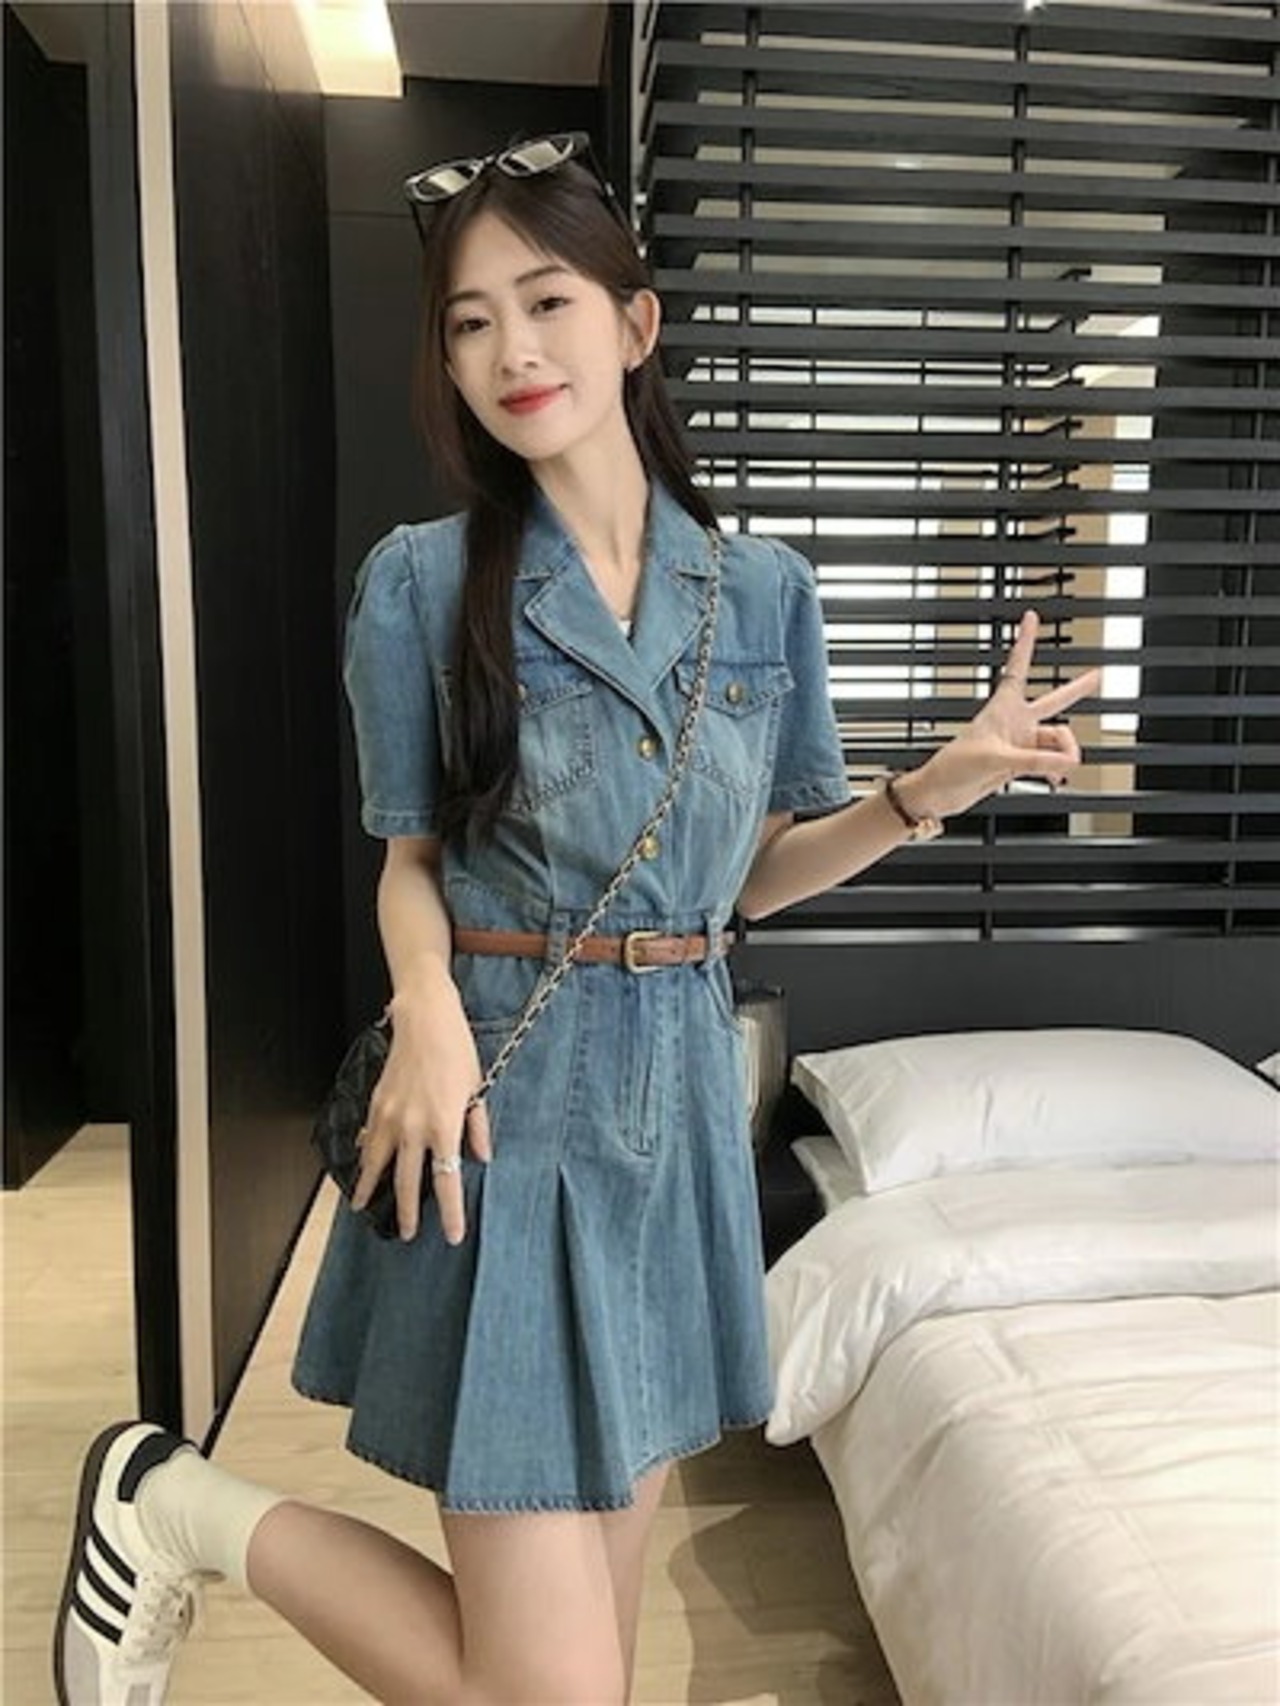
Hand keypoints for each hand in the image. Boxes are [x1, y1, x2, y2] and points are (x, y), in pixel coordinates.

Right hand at [350, 982, 491, 1244]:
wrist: (424, 1019)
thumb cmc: (455, 1050)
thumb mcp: (477, 1088)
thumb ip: (477, 1127)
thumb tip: (481, 1157)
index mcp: (443, 1125)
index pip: (447, 1180)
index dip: (450, 1212)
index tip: (452, 1234)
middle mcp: (413, 1127)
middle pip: (407, 1182)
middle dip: (408, 1212)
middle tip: (407, 1234)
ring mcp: (389, 1116)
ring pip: (376, 1165)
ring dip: (370, 1189)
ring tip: (363, 1207)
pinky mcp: (375, 1103)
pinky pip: (367, 1139)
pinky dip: (362, 1156)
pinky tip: (361, 1167)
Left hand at [900, 611, 1101, 822]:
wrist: (941, 792)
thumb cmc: (954, 766)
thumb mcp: (996, 759)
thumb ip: (1035, 761)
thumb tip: (1066, 762)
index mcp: (1002, 708)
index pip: (1018, 667)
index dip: (1025, 641)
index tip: (1031, 617)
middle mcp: (1014, 722)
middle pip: (1053, 701)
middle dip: (1076, 689)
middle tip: (1097, 676)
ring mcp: (1019, 743)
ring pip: (1056, 741)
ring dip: (1064, 754)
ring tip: (1062, 768)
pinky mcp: (1019, 763)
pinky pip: (1050, 761)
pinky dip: (1057, 769)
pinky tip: (1057, 777)